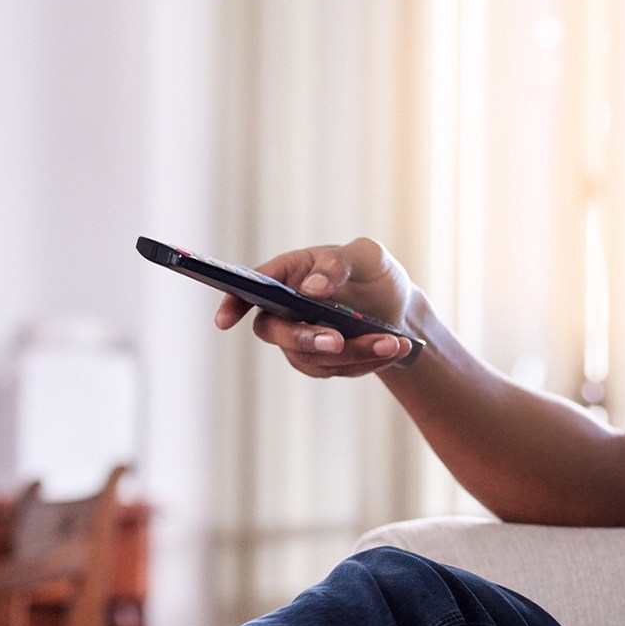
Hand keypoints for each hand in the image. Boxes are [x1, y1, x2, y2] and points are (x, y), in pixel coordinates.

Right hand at [213, 237, 418, 376]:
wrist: (399, 306)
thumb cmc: (374, 272)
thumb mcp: (366, 255)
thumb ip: (338, 264)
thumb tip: (312, 288)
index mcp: (288, 274)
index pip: (251, 287)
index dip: (232, 303)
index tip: (224, 321)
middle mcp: (286, 309)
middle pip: (275, 331)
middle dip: (305, 338)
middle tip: (338, 340)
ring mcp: (301, 338)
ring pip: (311, 357)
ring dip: (353, 353)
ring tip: (391, 342)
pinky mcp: (322, 362)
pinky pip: (337, 370)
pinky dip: (367, 361)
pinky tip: (394, 349)